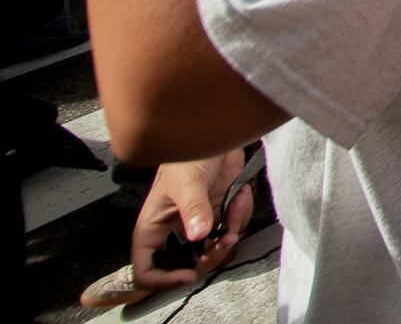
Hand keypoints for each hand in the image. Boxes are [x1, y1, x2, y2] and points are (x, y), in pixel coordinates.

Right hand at [130, 152, 254, 290]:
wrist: (217, 132)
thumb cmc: (188, 151)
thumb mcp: (188, 181)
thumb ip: (194, 208)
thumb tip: (198, 234)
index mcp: (153, 227)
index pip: (146, 269)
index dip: (164, 279)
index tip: (189, 273)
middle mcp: (173, 229)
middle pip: (185, 264)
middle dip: (209, 256)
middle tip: (224, 240)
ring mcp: (196, 222)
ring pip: (212, 249)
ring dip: (230, 232)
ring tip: (237, 206)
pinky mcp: (216, 213)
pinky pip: (229, 229)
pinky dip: (239, 215)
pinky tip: (242, 194)